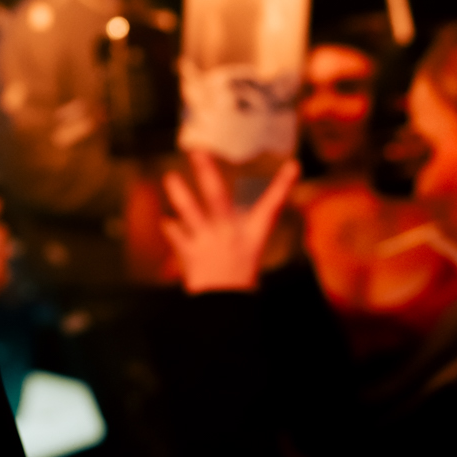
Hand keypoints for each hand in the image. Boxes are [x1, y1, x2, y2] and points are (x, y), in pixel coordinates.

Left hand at [159, 150, 298, 292]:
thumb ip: (256, 215)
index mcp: (252, 232)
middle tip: (197, 152)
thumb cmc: (240, 269)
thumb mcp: (254, 243)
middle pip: (217, 197)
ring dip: (179, 193)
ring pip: (190, 211)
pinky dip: (170, 227)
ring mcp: (208, 243)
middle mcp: (229, 233)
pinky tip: (164, 220)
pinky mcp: (190, 256)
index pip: (272, 205)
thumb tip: (257, 193)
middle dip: (207, 173)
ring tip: (170, 177)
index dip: (283, 186)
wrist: (225, 304)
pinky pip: (176, 236)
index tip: (292, 166)